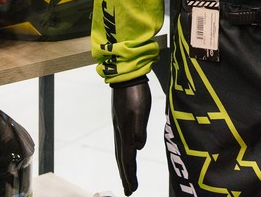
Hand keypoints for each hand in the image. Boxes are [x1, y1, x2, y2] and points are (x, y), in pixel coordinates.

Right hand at [112, 80, 150, 194]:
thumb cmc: (135, 92)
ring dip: (124, 166)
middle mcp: (120, 131)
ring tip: (127, 177)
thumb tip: (138, 147)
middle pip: (121, 158)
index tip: (132, 189)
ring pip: (120, 151)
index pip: (127, 158)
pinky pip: (122, 142)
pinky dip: (124, 153)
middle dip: (126, 175)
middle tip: (129, 190)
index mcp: (125, 131)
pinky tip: (128, 152)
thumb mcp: (140, 110)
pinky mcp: (121, 120)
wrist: (126, 74)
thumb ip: (138, 129)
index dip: (130, 174)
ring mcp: (119, 126)